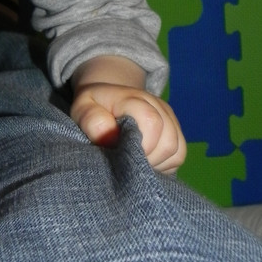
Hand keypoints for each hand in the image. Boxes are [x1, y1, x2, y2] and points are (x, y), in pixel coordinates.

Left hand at [70, 57, 185, 172]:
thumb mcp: (82, 108)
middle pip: (168, 141)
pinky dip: (164, 164)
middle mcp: (157, 105)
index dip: (140, 145)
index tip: (122, 154)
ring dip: (157, 163)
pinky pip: (179, 155)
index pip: (151, 121)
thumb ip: (91, 120)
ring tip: (134, 161)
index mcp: (133, 98)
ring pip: (177, 151)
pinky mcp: (175, 130)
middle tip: (127, 162)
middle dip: (148, 159)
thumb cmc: (93, 106)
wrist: (108, 97)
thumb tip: (111, 138)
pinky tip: (145, 161)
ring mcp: (169, 117)